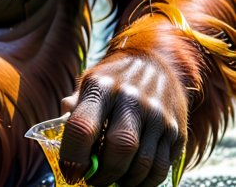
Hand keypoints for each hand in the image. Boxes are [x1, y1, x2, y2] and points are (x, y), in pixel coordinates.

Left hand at [58, 52, 187, 186]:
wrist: (157, 61)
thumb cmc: (114, 78)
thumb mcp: (90, 81)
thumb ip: (75, 106)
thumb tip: (59, 130)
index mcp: (101, 86)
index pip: (82, 126)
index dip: (73, 156)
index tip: (70, 172)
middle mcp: (131, 98)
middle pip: (119, 148)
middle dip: (103, 174)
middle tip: (94, 180)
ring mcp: (156, 114)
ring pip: (142, 164)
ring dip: (124, 181)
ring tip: (113, 179)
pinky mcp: (175, 130)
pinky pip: (160, 168)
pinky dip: (144, 182)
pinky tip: (132, 177)